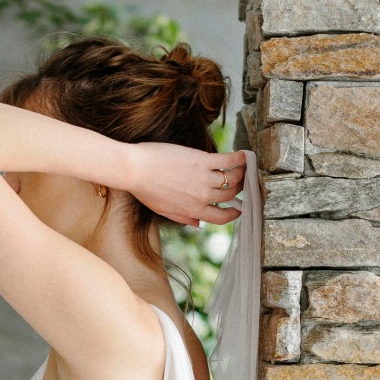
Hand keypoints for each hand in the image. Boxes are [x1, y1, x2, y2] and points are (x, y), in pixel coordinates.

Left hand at [118, 144, 248, 227]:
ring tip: (243, 168)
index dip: (234, 214)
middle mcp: (202, 197)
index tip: (238, 208)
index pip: (222, 218)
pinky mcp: (202, 161)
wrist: (135, 170)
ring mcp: (204, 179)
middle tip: (241, 182)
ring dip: (241, 174)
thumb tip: (197, 224)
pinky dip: (238, 158)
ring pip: (233, 179)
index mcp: (194, 210)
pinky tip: (243, 155)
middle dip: (238, 190)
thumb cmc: (145, 190)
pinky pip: (227, 160)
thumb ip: (183, 218)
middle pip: (229, 196)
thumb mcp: (164, 211)